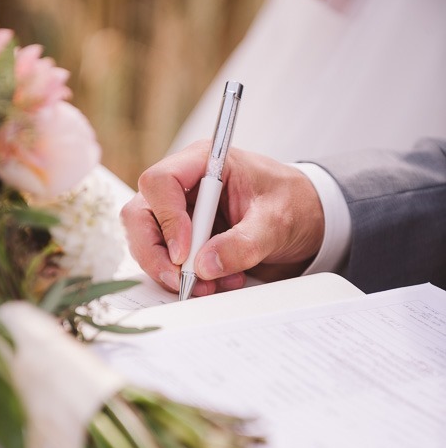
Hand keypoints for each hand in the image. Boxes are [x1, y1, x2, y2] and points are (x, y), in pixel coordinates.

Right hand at [120, 140, 324, 295]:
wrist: (307, 222)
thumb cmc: (293, 205)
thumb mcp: (277, 221)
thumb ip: (244, 242)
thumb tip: (205, 265)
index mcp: (204, 163)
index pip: (161, 182)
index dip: (167, 219)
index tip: (185, 253)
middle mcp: (184, 186)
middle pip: (141, 215)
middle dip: (155, 253)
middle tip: (181, 281)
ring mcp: (180, 214)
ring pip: (146, 242)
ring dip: (172, 272)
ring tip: (211, 285)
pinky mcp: (184, 240)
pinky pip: (167, 262)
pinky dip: (185, 279)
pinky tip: (217, 282)